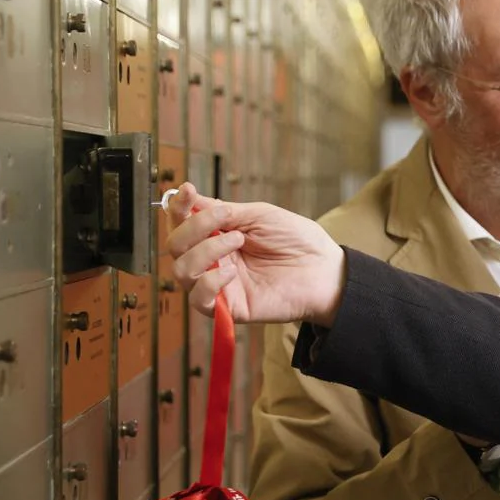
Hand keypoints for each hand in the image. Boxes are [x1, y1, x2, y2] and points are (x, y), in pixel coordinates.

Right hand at [165, 182, 345, 325]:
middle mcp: (212, 259)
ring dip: (205, 251)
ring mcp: (218, 284)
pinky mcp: (228, 307)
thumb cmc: (298, 241)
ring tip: (238, 241)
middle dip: (193, 227)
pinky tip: (233, 271)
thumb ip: (224, 210)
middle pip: (175, 246)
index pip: (182, 222)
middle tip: (226, 220)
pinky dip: (210, 281)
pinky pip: (198, 299)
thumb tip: (190, 198)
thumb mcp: (260, 215)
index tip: (187, 191)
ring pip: (181, 270)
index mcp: (218, 235)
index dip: (178, 206)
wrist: (324, 269)